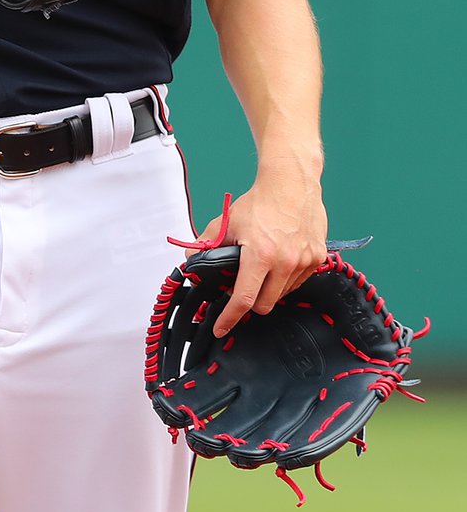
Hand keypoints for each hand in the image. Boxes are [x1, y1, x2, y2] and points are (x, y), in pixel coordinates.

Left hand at [202, 178, 327, 337]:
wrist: (292, 183)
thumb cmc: (260, 201)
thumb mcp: (227, 222)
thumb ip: (206, 244)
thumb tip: (191, 261)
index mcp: (260, 254)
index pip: (243, 299)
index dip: (229, 318)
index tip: (221, 328)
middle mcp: (286, 262)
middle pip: (264, 304)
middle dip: (249, 301)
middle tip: (241, 287)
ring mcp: (305, 262)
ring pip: (282, 295)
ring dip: (269, 289)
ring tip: (262, 268)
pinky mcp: (318, 259)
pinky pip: (298, 282)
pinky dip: (285, 280)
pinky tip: (279, 262)